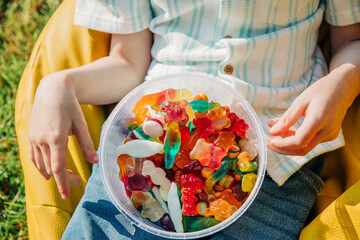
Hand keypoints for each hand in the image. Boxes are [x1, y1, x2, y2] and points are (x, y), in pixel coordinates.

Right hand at [29, 72, 97, 198]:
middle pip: (52, 168)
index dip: (63, 183)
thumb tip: (95, 162)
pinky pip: (33, 157)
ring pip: (41, 164)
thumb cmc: (70, 106)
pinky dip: (41, 166)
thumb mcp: (81, 124)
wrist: (52, 90)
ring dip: (53, 174)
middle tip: (77, 180)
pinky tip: (48, 171)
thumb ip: (87, 144)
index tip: (68, 195)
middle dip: (64, 178)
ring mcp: (34, 138)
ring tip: (67, 175)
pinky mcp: (31, 136)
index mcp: (57, 138)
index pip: (59, 167)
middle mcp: (42, 140)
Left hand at [267, 66, 357, 155]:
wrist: (343, 87)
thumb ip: (286, 119)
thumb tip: (272, 132)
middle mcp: (327, 131)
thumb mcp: (300, 101)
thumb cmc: (321, 90)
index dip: (283, 145)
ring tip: (275, 131)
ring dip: (289, 142)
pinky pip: (311, 141)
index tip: (270, 141)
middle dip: (283, 149)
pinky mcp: (330, 135)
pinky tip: (287, 130)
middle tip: (269, 142)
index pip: (299, 141)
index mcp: (320, 120)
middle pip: (302, 149)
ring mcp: (330, 135)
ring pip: (305, 146)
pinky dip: (297, 138)